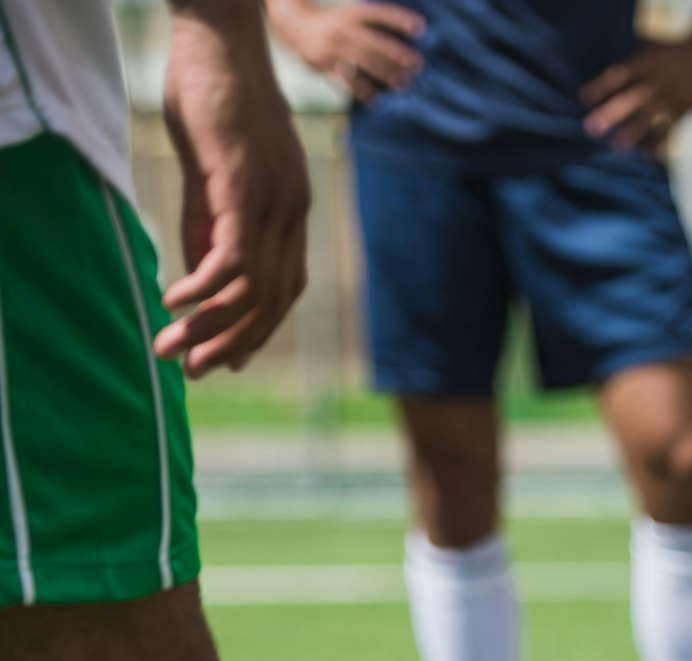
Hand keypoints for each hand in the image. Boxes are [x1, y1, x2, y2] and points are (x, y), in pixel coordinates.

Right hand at [156, 6, 309, 376]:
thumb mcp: (213, 169)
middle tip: (192, 371)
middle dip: (231, 343)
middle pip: (272, 301)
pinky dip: (204, 288)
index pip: (285, 289)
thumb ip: (209, 222)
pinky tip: (175, 303)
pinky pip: (232, 257)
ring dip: (211, 326)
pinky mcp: (243, 185)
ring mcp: (273, 198)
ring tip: (174, 348)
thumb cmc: (213, 93)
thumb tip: (201, 276)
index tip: (226, 359)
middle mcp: (292, 209)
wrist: (218, 32)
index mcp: (292, 209)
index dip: (257, 330)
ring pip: (252, 289)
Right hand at [271, 0, 423, 102]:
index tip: (421, 28)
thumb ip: (371, 26)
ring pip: (363, 61)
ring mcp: (334, 48)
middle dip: (397, 54)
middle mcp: (344, 29)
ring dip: (385, 73)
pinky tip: (376, 100)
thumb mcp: (350, 16)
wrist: (293, 24)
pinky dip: (362, 90)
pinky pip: (346, 80)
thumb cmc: (332, 23)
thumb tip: (399, 44)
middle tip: (418, 65)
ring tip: (404, 83)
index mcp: (352, 14)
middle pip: (375, 42)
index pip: (380, 15)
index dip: (400, 20)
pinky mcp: (324, 65)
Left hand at [582, 38, 691, 151]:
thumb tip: (599, 63)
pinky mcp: (681, 113)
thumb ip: (629, 57)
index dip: (602, 85)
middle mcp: (657, 82)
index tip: (582, 98)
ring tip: (618, 147)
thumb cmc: (667, 50)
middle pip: (632, 99)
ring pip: (650, 118)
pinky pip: (668, 131)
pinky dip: (657, 143)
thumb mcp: (649, 47)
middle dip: (611, 114)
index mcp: (647, 63)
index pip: (620, 73)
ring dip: (634, 133)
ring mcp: (670, 99)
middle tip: (591, 128)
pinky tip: (647, 156)